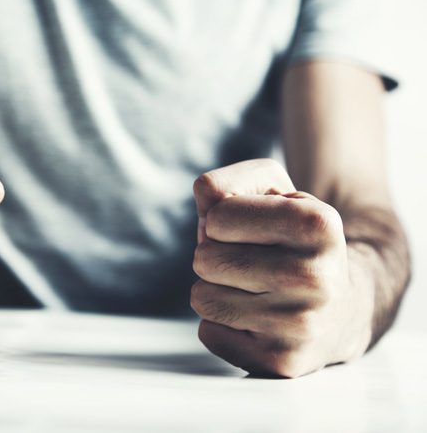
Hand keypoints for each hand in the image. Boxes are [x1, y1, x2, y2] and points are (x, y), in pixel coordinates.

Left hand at [190, 159, 371, 376]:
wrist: (344, 307)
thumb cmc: (292, 241)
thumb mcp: (271, 192)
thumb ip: (225, 184)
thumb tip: (205, 198)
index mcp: (317, 224)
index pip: (217, 216)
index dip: (222, 221)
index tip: (252, 230)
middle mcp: (315, 277)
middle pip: (204, 259)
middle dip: (216, 257)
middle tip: (251, 263)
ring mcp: (300, 325)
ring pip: (201, 298)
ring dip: (215, 291)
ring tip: (253, 290)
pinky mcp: (281, 362)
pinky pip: (208, 333)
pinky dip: (222, 325)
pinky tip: (256, 319)